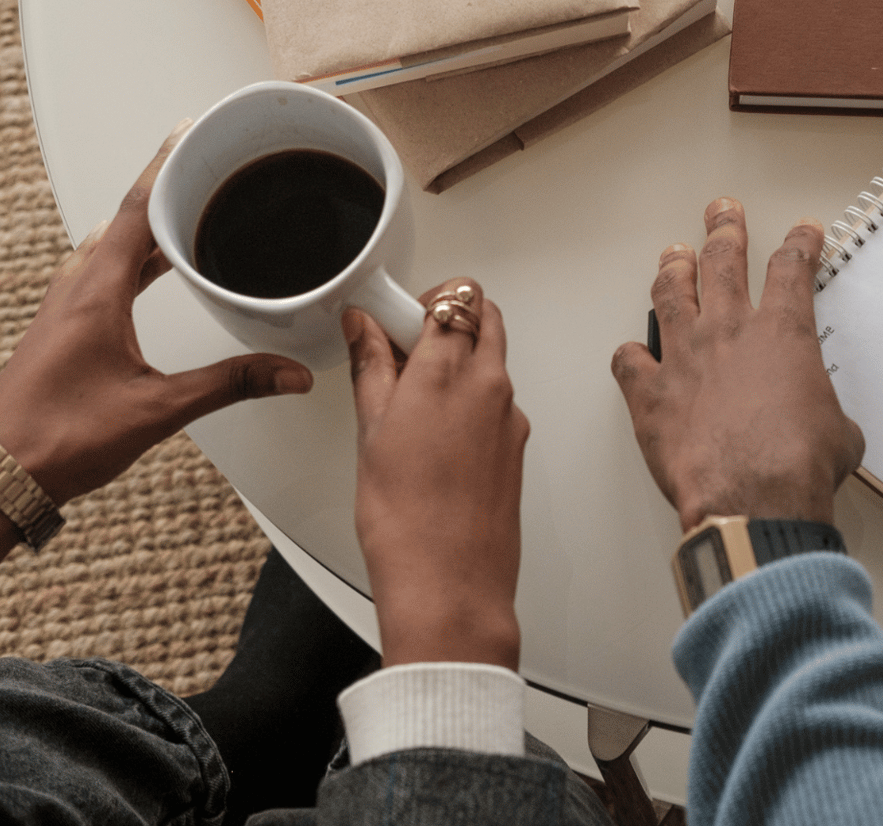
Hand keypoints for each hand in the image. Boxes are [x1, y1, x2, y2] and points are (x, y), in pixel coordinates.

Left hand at [0, 121, 313, 504]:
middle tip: (206, 166)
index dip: (167, 166)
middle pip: (127, 219)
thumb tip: (288, 373)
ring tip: (190, 210)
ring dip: (150, 223)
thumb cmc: (58, 440)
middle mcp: (76, 289)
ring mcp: (66, 307)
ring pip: (113, 244)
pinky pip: (104, 270)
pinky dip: (135, 254)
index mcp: (96, 293)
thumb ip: (229, 384)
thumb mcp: (157, 409)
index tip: (190, 132)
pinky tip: (154, 269)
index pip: (136, 209)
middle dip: (168, 189)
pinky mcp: (65, 327)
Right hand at [345, 280, 526, 669]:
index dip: (422, 302)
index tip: (392, 320)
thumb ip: (373, 367)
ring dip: (459, 361)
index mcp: (449, 371)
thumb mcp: (371, 432)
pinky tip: (435, 437)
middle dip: (449, 319)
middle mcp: (490, 385)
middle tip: (404, 349)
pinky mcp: (518, 445)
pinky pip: (497, 402)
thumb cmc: (406, 520)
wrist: (450, 584)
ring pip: (492, 360)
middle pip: (484, 317)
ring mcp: (511, 415)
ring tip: (411, 402)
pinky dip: (471, 400)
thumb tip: (364, 327)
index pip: (455, 297)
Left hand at [611, 198, 864, 530]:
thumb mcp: (840, 434)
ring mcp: (684, 358)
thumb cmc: (796, 468)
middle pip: (722, 261)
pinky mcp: (651, 395)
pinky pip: (628, 361)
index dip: (799, 243)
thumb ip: (828, 414)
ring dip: (672, 267)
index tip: (801, 231)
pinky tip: (630, 350)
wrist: (752, 499)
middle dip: (724, 229)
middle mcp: (729, 332)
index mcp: (782, 333)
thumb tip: (830, 429)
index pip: (792, 268)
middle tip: (723, 213)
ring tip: (673, 253)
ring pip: (670, 292)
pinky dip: (629, 354)